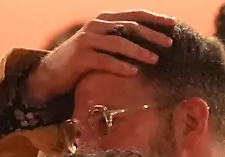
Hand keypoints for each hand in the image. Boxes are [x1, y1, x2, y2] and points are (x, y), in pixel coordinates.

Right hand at [25, 11, 175, 104]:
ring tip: (155, 59)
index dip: (154, 18)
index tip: (173, 24)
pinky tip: (134, 72)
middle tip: (169, 43)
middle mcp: (95, 26)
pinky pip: (104, 60)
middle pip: (129, 26)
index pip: (134, 15)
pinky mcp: (80, 58)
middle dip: (151, 34)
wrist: (50, 74)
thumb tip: (148, 41)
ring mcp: (86, 41)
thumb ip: (119, 38)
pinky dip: (120, 66)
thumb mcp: (101, 44)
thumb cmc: (81, 61)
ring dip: (138, 51)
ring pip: (118, 43)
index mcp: (104, 20)